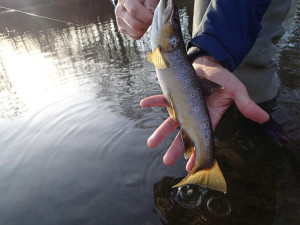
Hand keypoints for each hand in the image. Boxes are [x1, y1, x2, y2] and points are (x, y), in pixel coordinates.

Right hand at [115, 0, 158, 39]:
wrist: (136, 2)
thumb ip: (151, 2)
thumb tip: (151, 12)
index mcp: (124, 0)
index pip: (134, 11)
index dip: (146, 16)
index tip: (153, 13)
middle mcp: (119, 11)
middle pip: (135, 25)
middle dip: (147, 23)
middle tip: (151, 17)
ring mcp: (119, 22)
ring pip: (136, 32)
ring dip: (145, 28)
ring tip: (145, 19)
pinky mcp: (122, 30)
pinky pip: (135, 36)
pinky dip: (142, 32)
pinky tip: (142, 23)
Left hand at [140, 56, 269, 170]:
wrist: (209, 63)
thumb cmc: (222, 78)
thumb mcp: (236, 90)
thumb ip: (246, 104)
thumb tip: (263, 117)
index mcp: (208, 118)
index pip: (202, 139)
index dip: (197, 153)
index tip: (191, 167)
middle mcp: (194, 115)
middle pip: (184, 135)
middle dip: (176, 148)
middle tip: (167, 161)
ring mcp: (183, 106)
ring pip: (171, 121)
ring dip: (161, 132)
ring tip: (151, 143)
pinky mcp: (174, 94)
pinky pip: (162, 99)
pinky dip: (153, 101)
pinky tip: (143, 104)